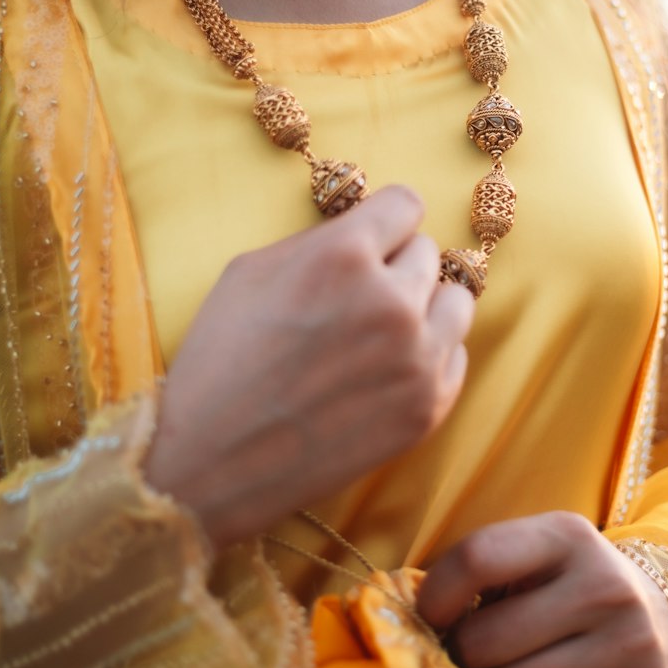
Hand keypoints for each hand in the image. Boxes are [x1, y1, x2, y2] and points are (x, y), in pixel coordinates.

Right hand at [146, 186, 473, 549]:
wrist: (211, 462)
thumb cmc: (219, 361)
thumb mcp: (250, 272)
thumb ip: (321, 241)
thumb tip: (367, 231)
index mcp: (344, 255)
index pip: (406, 205)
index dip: (384, 223)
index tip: (371, 242)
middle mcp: (392, 300)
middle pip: (428, 254)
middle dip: (396, 268)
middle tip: (356, 300)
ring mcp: (417, 357)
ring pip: (456, 303)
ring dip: (425, 309)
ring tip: (380, 334)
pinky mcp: (428, 407)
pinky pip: (456, 357)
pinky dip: (429, 358)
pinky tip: (384, 373)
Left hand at [417, 512, 667, 667]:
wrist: (662, 616)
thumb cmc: (567, 586)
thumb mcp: (532, 557)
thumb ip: (478, 575)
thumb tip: (408, 632)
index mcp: (566, 534)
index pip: (478, 558)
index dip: (436, 596)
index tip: (429, 618)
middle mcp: (604, 582)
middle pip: (488, 639)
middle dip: (464, 655)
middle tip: (469, 656)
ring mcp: (630, 638)